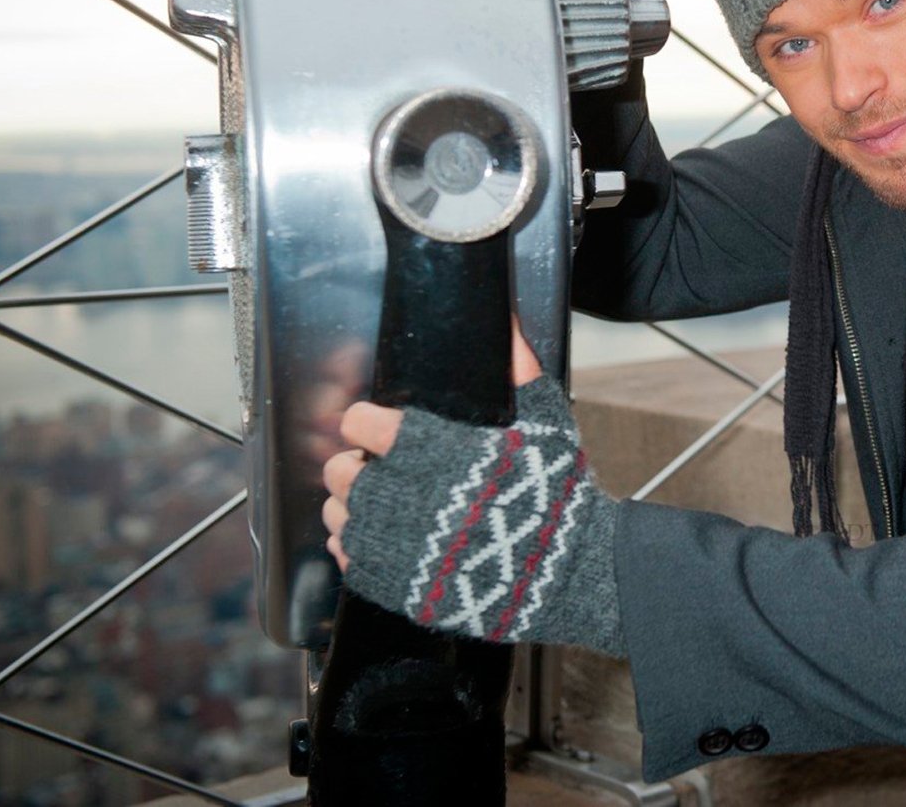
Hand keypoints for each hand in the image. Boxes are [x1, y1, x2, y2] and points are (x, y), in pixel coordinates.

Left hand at [323, 319, 543, 572]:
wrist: (567, 569)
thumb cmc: (555, 491)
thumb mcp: (544, 421)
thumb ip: (517, 369)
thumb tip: (504, 321)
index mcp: (427, 448)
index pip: (358, 423)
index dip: (368, 422)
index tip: (379, 427)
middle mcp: (399, 494)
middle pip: (339, 470)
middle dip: (355, 464)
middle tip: (378, 467)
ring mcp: (392, 544)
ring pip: (338, 515)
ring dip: (353, 506)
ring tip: (382, 505)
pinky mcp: (394, 583)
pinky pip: (350, 559)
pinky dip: (360, 547)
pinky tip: (386, 540)